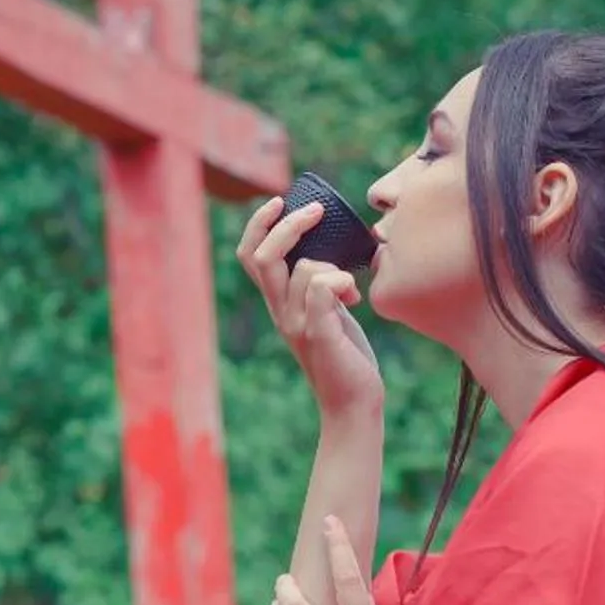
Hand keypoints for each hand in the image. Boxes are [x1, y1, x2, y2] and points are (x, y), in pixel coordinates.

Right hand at [236, 195, 383, 421]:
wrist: (353, 403)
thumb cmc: (346, 355)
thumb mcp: (329, 310)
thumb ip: (322, 283)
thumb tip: (335, 250)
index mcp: (278, 302)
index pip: (250, 255)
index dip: (259, 224)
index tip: (281, 201)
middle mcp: (280, 312)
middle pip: (262, 256)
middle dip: (289, 225)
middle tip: (316, 212)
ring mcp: (297, 324)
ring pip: (303, 269)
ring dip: (334, 265)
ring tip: (351, 287)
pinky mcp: (319, 334)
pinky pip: (321, 289)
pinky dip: (340, 280)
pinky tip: (354, 295)